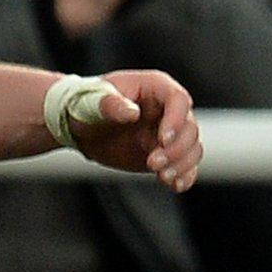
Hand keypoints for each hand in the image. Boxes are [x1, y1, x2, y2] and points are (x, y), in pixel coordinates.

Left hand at [66, 69, 201, 191]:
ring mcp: (169, 132)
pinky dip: (184, 176)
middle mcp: (168, 109)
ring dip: (182, 164)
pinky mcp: (166, 153)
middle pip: (189, 128)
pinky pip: (186, 165)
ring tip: (162, 176)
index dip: (176, 119)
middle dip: (176, 149)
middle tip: (153, 163)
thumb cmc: (85, 104)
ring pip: (192, 148)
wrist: (79, 126)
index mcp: (154, 86)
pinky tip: (175, 185)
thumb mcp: (92, 100)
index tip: (163, 140)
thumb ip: (110, 105)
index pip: (178, 99)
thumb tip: (132, 113)